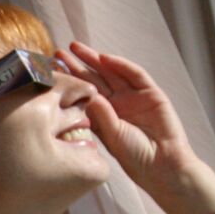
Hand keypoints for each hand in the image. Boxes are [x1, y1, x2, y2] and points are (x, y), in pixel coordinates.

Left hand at [56, 42, 199, 192]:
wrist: (162, 165)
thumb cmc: (134, 157)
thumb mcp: (111, 136)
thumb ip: (100, 116)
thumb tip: (88, 95)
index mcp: (104, 114)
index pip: (83, 92)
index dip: (69, 81)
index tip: (52, 71)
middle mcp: (117, 102)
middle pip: (95, 78)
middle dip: (77, 64)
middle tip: (59, 52)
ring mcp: (134, 96)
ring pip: (111, 72)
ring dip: (95, 59)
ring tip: (76, 48)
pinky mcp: (151, 93)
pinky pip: (135, 75)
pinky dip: (121, 65)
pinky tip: (105, 58)